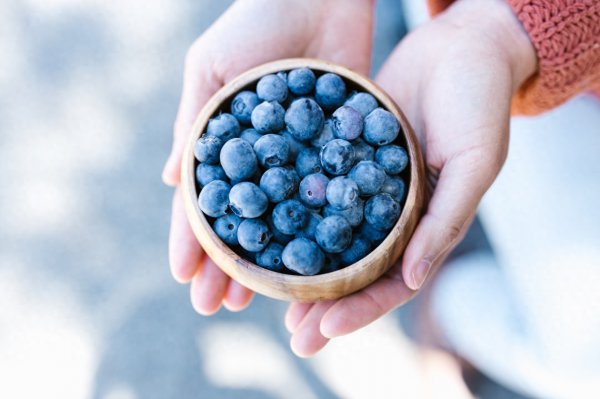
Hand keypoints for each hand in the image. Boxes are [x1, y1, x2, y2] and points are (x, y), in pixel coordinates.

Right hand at [162, 0, 374, 314]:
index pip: (203, 201)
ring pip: (282, 221)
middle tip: (216, 307)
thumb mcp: (211, 69)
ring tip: (256, 300)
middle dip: (226, 264)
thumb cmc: (256, 22)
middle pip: (241, 222)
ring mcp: (300, 157)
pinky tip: (312, 262)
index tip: (184, 278)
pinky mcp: (338, 148)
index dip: (191, 240)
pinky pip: (327, 196)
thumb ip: (193, 124)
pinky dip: (317, 230)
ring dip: (266, 260)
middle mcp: (261, 158)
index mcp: (225, 141)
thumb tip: (170, 182)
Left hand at [286, 0, 536, 355]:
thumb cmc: (479, 104)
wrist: (459, 47)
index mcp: (427, 226)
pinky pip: (317, 189)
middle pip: (356, 271)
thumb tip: (413, 278)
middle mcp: (394, 215)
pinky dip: (294, 211)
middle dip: (325, 304)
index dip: (362, 309)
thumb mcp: (475, 161)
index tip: (326, 328)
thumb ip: (448, 219)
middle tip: (293, 335)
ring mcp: (366, 187)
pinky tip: (265, 225)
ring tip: (270, 294)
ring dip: (304, 269)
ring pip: (330, 238)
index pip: (393, 282)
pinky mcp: (344, 156)